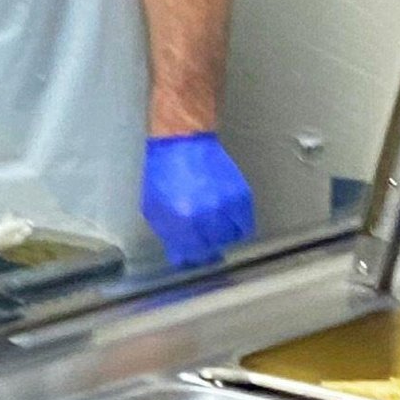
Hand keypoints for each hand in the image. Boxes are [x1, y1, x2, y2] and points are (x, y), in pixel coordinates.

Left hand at [141, 133, 255, 270]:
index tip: (190, 254)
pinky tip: (227, 222)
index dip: (190, 257)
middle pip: (211, 249)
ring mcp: (226, 205)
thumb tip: (181, 257)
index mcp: (182, 220)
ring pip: (229, 239)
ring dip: (221, 238)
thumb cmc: (165, 171)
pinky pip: (245, 225)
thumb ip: (169, 235)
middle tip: (200, 240)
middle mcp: (207, 215)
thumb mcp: (155, 207)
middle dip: (204, 248)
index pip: (191, 255)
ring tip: (212, 229)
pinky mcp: (241, 196)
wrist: (183, 141)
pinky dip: (237, 228)